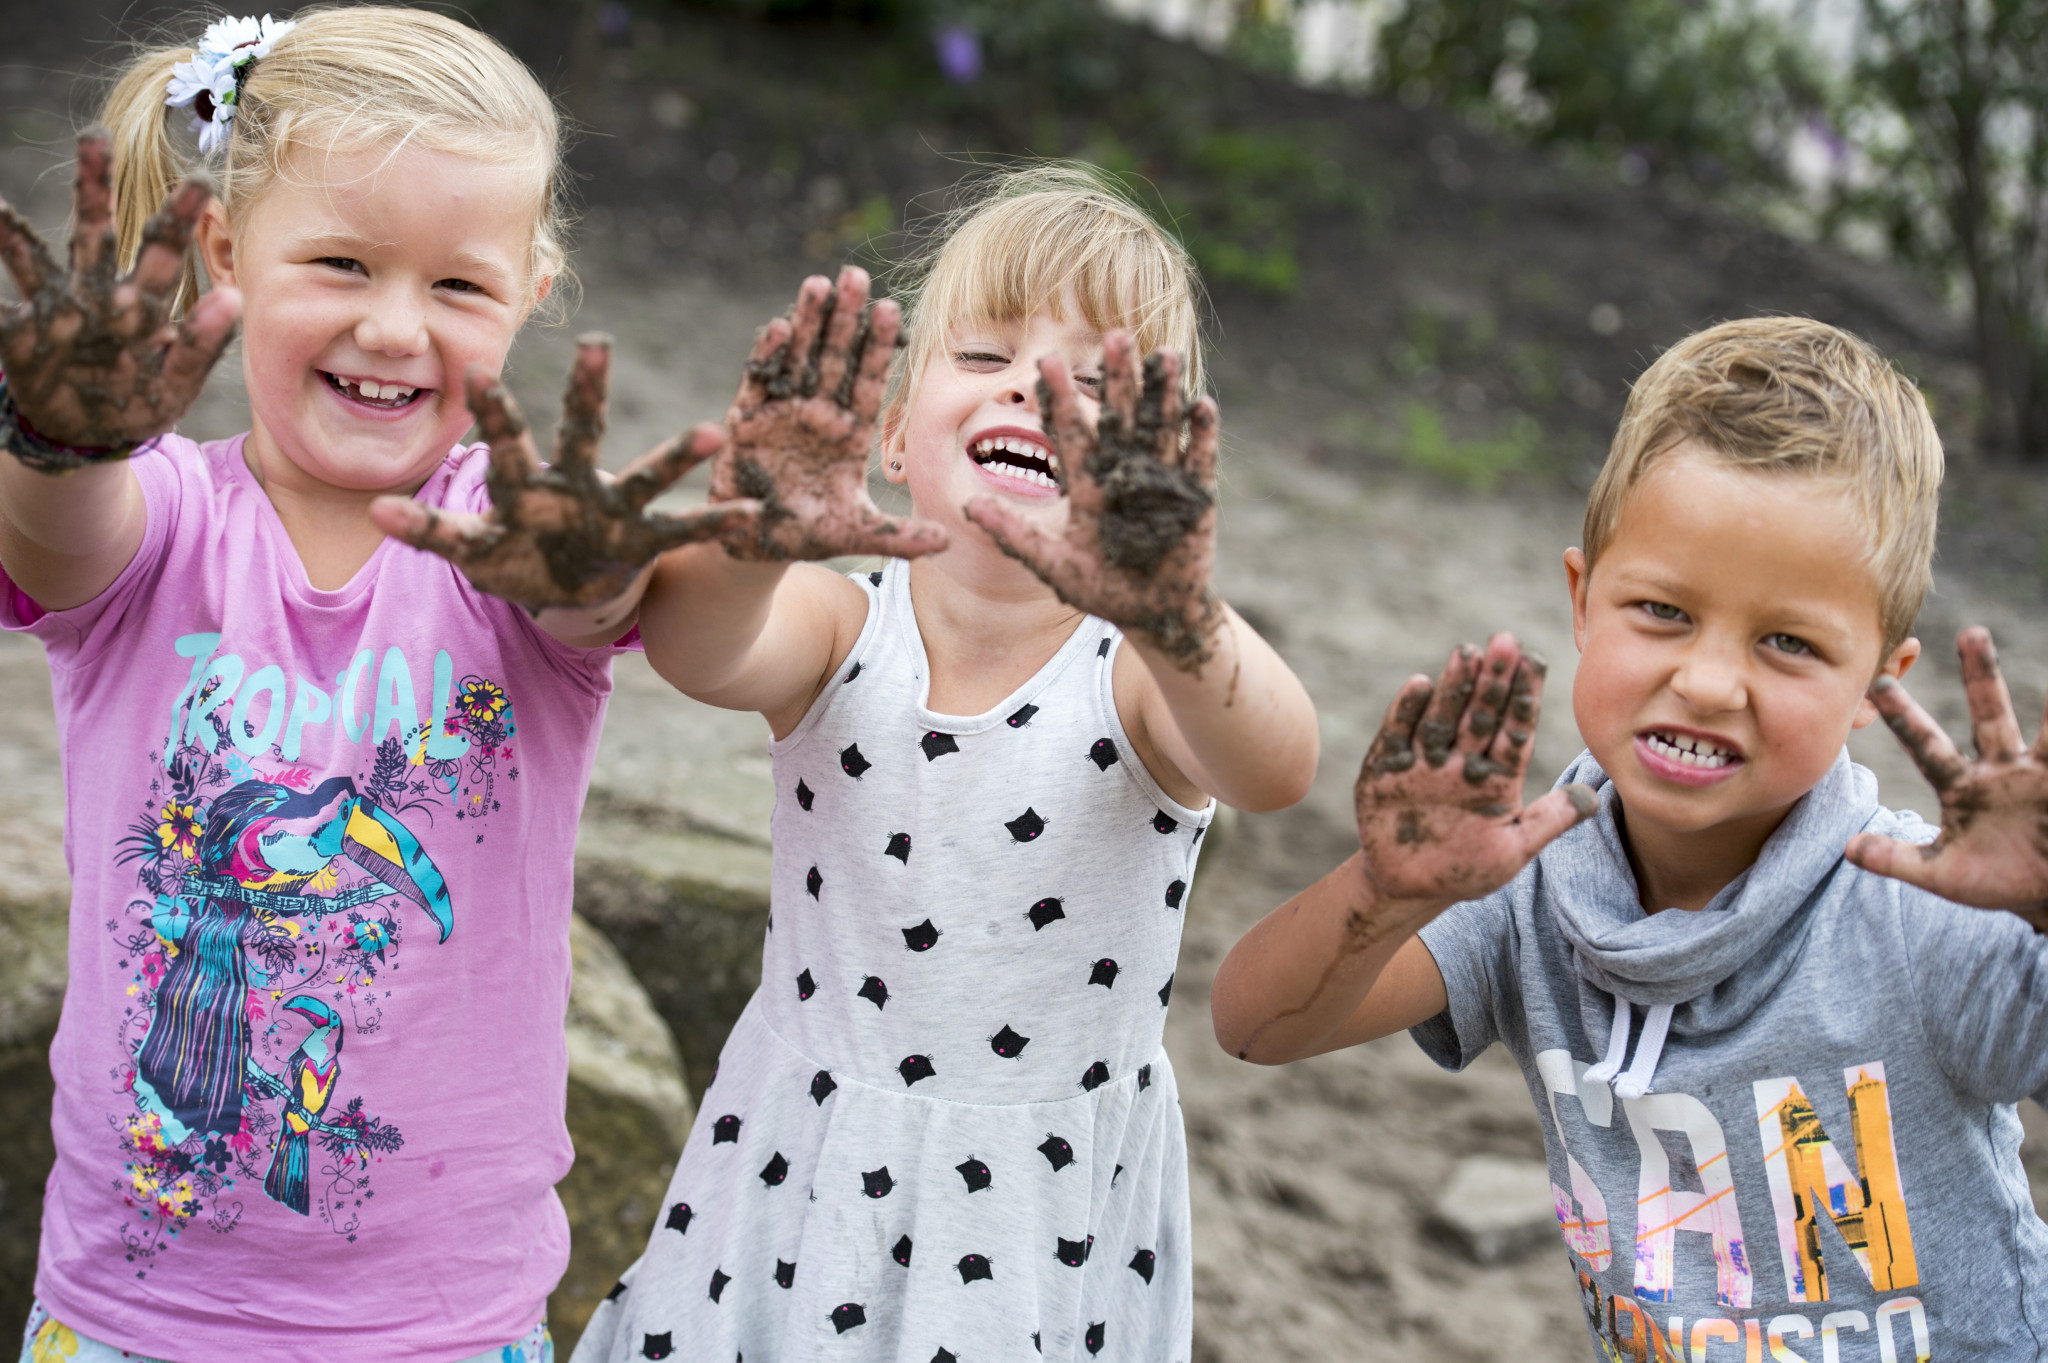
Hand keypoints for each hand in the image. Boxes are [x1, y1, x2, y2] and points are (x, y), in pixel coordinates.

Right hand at [0, 130, 239, 465]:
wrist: (92, 434)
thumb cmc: (141, 399)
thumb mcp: (178, 382)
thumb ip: (202, 344)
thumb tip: (233, 297)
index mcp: (142, 302)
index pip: (161, 249)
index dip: (178, 216)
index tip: (198, 178)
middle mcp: (95, 292)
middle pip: (94, 231)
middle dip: (94, 185)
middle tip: (96, 133)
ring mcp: (55, 309)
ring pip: (36, 258)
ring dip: (15, 230)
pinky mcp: (23, 335)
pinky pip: (1, 307)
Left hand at [371, 336, 761, 609]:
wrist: (564, 584)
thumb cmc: (515, 556)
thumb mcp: (471, 547)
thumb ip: (429, 530)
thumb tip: (374, 511)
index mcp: (525, 485)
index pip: (505, 441)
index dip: (493, 410)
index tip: (476, 368)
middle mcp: (573, 485)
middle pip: (580, 433)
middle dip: (589, 392)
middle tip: (597, 344)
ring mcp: (613, 510)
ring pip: (647, 476)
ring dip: (678, 455)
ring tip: (713, 434)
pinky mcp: (643, 540)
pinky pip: (685, 531)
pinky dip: (719, 525)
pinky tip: (754, 514)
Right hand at [710, 265, 945, 561]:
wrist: (756, 548)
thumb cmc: (809, 536)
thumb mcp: (859, 535)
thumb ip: (900, 536)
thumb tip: (948, 542)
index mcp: (849, 434)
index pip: (867, 380)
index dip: (878, 346)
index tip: (891, 307)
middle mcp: (818, 415)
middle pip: (835, 358)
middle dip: (845, 318)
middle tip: (857, 274)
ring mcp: (782, 414)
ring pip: (799, 358)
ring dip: (808, 323)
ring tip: (819, 283)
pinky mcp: (747, 422)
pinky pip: (758, 382)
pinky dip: (767, 356)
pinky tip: (780, 327)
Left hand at [964, 332, 1221, 671]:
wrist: (1154, 613)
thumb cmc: (1101, 590)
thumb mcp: (1053, 565)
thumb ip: (1014, 534)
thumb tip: (968, 507)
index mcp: (1088, 483)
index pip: (1072, 433)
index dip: (1061, 400)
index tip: (1046, 363)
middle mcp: (1124, 473)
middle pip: (1121, 417)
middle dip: (1119, 379)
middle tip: (1114, 336)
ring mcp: (1162, 481)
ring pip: (1161, 427)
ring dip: (1163, 393)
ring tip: (1163, 355)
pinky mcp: (1196, 498)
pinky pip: (1199, 461)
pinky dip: (1201, 435)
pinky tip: (1201, 404)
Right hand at [1354, 634, 1596, 909]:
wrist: (1408, 888)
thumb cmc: (1466, 869)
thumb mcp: (1514, 850)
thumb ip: (1550, 820)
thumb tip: (1595, 795)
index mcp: (1497, 776)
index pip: (1515, 729)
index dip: (1525, 697)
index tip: (1536, 662)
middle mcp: (1462, 761)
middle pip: (1481, 714)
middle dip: (1493, 680)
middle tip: (1506, 642)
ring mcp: (1424, 763)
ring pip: (1443, 717)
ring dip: (1454, 686)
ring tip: (1467, 652)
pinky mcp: (1385, 770)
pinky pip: (1397, 736)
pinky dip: (1406, 712)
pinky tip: (1419, 684)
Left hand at [1845, 627, 2047, 926]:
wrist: (2044, 897)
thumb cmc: (1995, 881)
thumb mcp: (1943, 874)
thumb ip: (1897, 859)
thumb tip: (1848, 848)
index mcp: (1962, 785)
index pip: (1928, 745)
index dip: (1905, 716)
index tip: (1880, 682)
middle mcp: (2001, 768)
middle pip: (1990, 715)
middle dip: (1981, 675)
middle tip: (1971, 632)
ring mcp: (2038, 774)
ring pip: (2047, 727)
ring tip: (2035, 651)